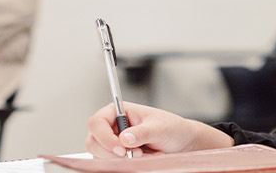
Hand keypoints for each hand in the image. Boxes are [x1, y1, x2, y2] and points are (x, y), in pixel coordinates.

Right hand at [85, 102, 233, 157]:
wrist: (182, 142)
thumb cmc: (173, 129)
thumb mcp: (161, 128)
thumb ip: (143, 132)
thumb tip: (124, 138)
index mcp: (119, 111)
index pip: (96, 122)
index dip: (104, 136)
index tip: (120, 147)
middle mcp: (112, 126)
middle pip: (93, 142)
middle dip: (111, 152)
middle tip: (134, 154)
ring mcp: (112, 142)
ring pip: (99, 155)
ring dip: (120, 159)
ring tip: (143, 154)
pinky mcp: (116, 155)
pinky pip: (110, 164)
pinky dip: (124, 164)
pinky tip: (142, 158)